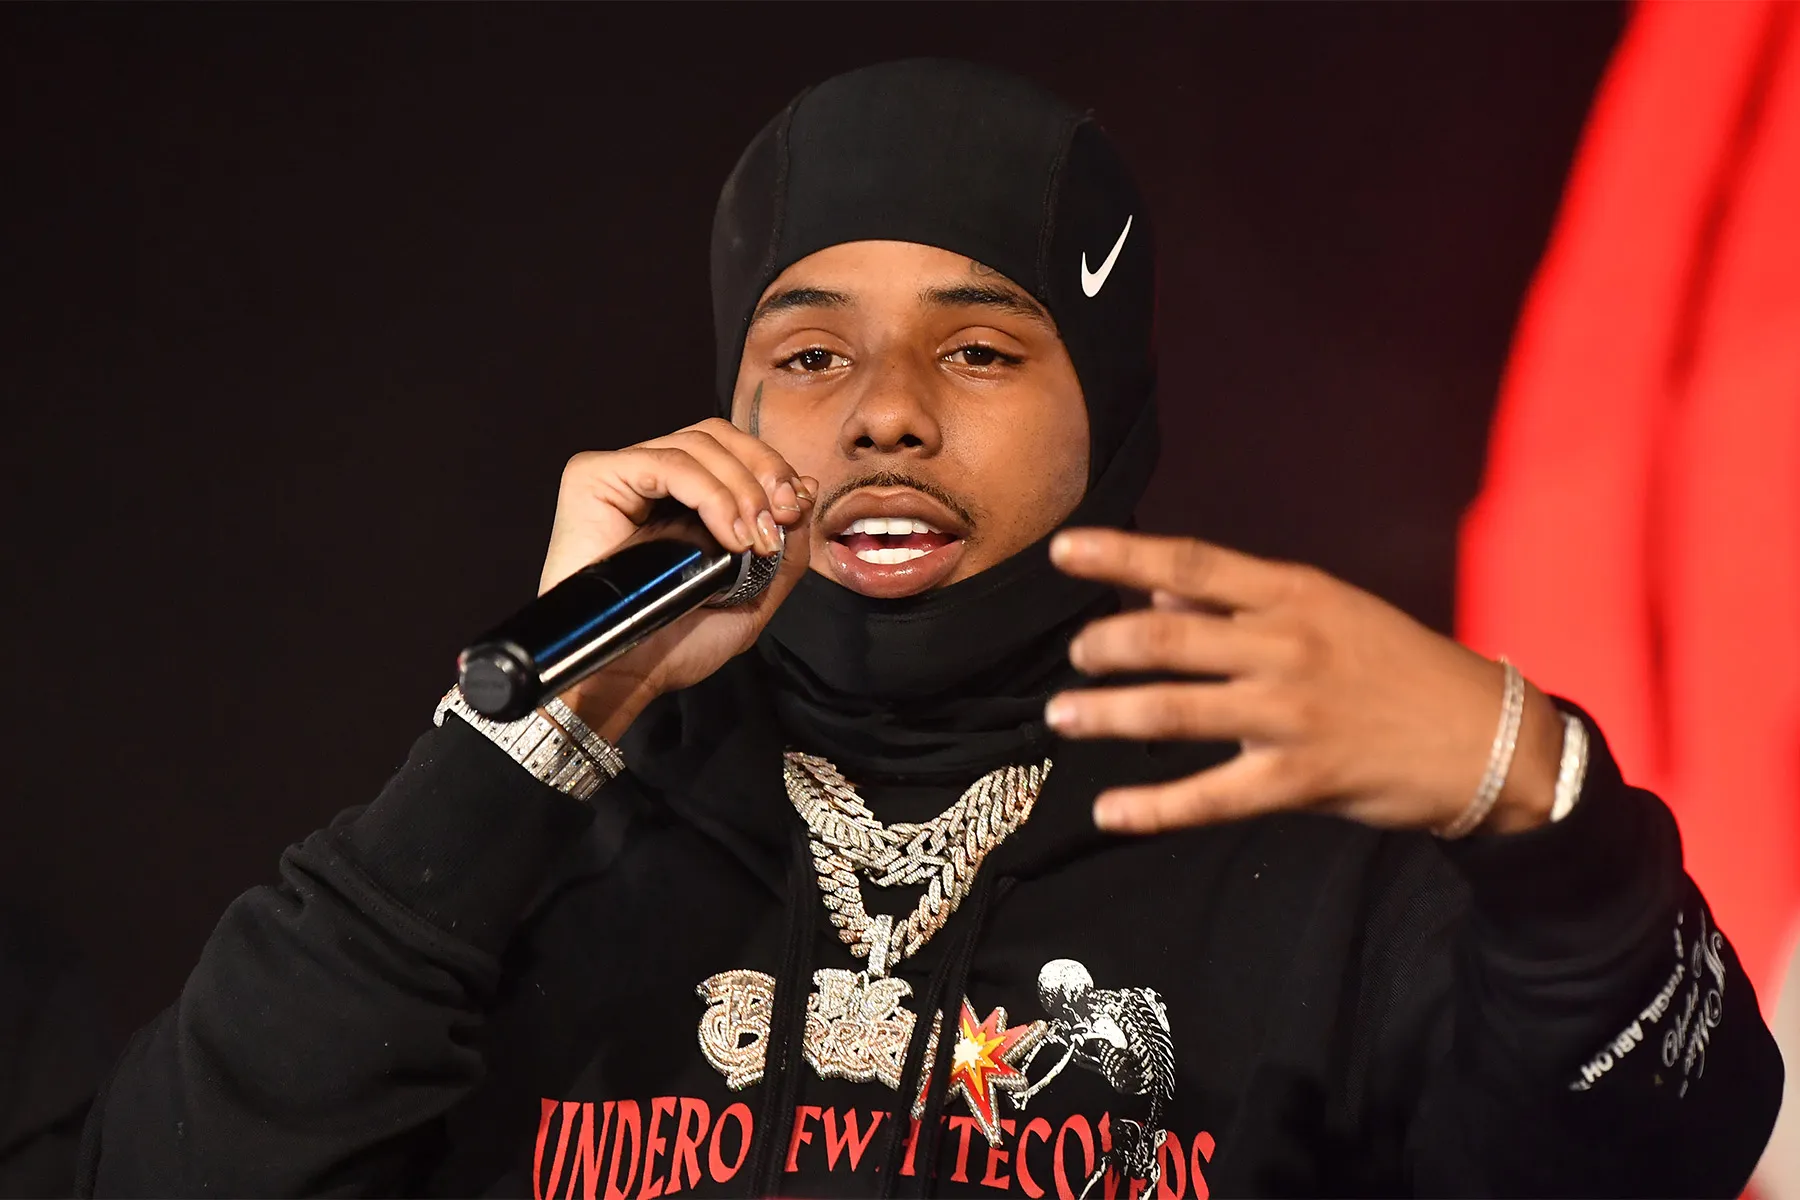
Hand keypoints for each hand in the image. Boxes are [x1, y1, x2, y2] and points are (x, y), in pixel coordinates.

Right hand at [540, 418, 816, 739]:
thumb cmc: (675, 644)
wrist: (624, 677)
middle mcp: (651, 479)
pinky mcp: (593, 478)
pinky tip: (728, 534)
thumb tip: (807, 488)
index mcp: (683, 499)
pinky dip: (708, 492)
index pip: (732, 451)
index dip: (770, 468)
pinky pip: (664, 463)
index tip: (797, 508)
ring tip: (753, 539)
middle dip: (763, 470)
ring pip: (695, 445)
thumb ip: (786, 548)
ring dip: (740, 488)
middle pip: (716, 436)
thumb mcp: (754, 595)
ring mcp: (621, 475)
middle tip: (782, 516)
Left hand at [1044, 529, 1562, 836]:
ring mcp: (1292, 714)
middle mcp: (1287, 646)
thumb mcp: (1330, 610)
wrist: (1490, 740)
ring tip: (1062, 716)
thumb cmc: (1399, 667)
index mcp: (1294, 593)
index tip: (1063, 550)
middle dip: (1104, 645)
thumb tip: (1156, 592)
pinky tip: (1110, 811)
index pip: (1190, 563)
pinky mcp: (1300, 779)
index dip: (1120, 555)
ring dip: (1107, 714)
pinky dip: (1153, 806)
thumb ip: (1240, 603)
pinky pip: (1211, 795)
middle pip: (1168, 637)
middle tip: (1074, 656)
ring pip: (1175, 711)